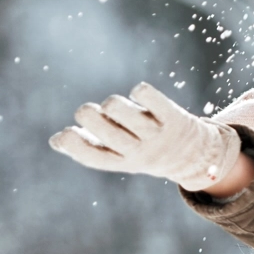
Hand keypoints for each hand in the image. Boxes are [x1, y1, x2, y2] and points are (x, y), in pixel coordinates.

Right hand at [48, 82, 241, 191]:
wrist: (198, 156)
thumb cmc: (148, 150)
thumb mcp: (121, 156)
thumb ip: (90, 147)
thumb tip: (56, 141)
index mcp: (123, 161)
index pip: (94, 157)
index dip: (74, 145)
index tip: (64, 133)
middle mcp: (140, 151)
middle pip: (105, 131)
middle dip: (90, 115)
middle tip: (92, 112)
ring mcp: (157, 134)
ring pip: (122, 111)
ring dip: (112, 104)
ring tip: (116, 107)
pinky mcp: (174, 118)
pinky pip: (151, 98)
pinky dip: (141, 92)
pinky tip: (141, 95)